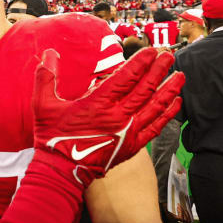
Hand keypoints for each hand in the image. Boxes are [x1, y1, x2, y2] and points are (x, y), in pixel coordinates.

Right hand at [33, 47, 184, 184]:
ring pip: (155, 106)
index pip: (126, 77)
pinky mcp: (133, 146)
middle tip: (168, 56)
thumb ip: (46, 78)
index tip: (150, 51)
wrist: (62, 172)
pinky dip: (167, 114)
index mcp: (98, 104)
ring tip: (179, 76)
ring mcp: (128, 132)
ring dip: (169, 89)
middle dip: (158, 70)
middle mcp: (118, 116)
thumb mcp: (43, 105)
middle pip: (145, 88)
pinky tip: (175, 103)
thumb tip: (49, 54)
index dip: (140, 62)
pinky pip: (155, 127)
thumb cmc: (52, 138)